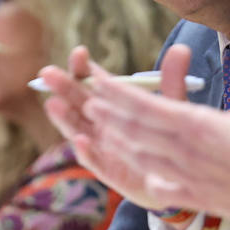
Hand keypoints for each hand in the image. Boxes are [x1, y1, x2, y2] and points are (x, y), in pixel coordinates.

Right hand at [42, 45, 196, 210]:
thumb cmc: (167, 139)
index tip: (79, 53)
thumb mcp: (172, 107)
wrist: (175, 180)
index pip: (92, 82)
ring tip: (53, 103)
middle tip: (47, 73)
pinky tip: (81, 140)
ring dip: (64, 117)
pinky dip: (86, 151)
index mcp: (113, 103)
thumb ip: (172, 80)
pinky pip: (94, 161)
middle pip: (77, 102)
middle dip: (62, 87)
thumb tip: (182, 48)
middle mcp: (101, 123)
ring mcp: (102, 147)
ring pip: (77, 129)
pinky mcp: (109, 171)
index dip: (83, 68)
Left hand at [83, 43, 229, 227]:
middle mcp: (184, 150)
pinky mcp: (191, 196)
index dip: (118, 94)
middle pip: (135, 130)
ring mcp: (184, 175)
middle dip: (109, 115)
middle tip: (86, 102)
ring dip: (117, 142)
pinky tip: (132, 169)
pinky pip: (158, 185)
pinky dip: (141, 175)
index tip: (98, 82)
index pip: (147, 106)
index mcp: (196, 124)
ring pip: (140, 157)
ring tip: (97, 130)